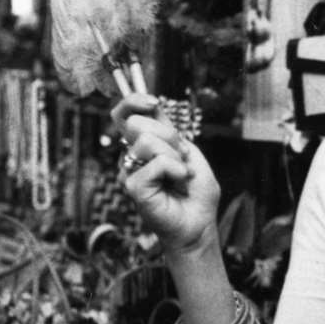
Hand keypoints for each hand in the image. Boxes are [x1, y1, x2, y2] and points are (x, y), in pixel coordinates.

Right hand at [111, 94, 220, 254]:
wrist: (199, 222)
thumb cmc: (195, 192)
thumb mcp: (189, 152)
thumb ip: (170, 131)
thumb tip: (152, 109)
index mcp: (145, 143)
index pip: (125, 113)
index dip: (133, 101)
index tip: (152, 102)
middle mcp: (132, 155)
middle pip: (136, 123)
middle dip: (168, 135)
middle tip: (181, 156)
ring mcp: (129, 171)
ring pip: (146, 141)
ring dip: (174, 155)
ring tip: (181, 173)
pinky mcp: (133, 187)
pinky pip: (156, 163)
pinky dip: (175, 169)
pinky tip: (179, 180)